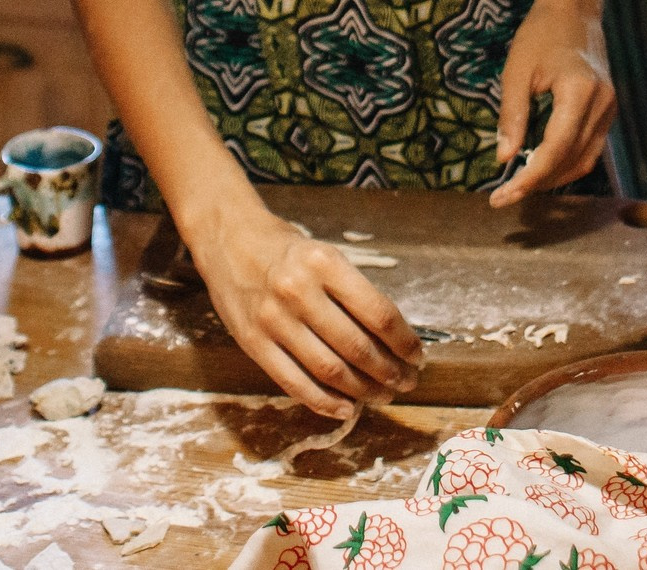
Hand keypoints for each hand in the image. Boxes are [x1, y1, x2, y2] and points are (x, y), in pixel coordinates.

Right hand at [190, 201, 421, 416]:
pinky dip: (324, 401)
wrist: (229, 239)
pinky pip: (293, 382)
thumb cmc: (286, 249)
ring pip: (329, 370)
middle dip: (389, 372)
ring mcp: (273, 320)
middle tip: (406, 382)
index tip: (418, 356)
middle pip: (357, 346)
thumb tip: (392, 339)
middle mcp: (299, 291)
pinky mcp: (252, 342)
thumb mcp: (325, 255)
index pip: (378, 313)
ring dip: (363, 390)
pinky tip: (345, 408)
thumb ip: (353, 292)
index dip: (404, 342)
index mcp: (325, 264)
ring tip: (382, 396)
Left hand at [489, 0, 616, 207]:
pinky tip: (542, 167)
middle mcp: (602, 104)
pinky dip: (566, 163)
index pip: (555, 149)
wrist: (574, 8)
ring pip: (585, 160)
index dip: (530, 177)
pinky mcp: (609, 110)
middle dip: (538, 183)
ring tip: (520, 186)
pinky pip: (591, 148)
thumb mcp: (517, 71)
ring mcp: (610, 108)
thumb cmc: (541, 33)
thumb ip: (512, 116)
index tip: (503, 194)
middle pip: (572, 160)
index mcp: (579, 92)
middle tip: (504, 196)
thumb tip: (503, 159)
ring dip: (554, 178)